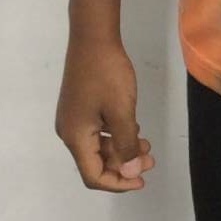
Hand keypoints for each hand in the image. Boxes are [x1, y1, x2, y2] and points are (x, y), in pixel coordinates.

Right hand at [55, 36, 156, 192]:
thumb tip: (130, 174)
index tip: (141, 179)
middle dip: (124, 165)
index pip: (93, 175)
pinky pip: (97, 131)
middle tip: (150, 159)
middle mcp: (69, 131)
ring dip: (122, 149)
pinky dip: (115, 136)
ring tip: (147, 145)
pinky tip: (134, 130)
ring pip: (98, 146)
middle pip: (95, 162)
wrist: (93, 37)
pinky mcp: (80, 107)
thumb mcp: (121, 111)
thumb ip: (126, 145)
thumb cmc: (107, 74)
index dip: (118, 183)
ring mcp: (73, 118)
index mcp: (75, 137)